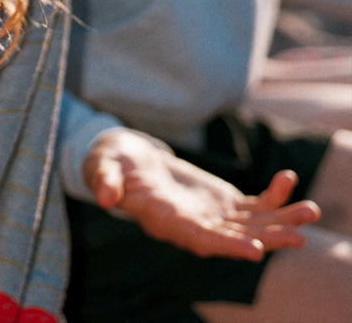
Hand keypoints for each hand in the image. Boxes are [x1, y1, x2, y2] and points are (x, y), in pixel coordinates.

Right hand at [83, 128, 320, 260]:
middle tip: (298, 237)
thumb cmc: (110, 165)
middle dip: (267, 238)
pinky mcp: (221, 201)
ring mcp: (211, 215)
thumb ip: (104, 180)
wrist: (125, 162)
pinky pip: (252, 204)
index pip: (198, 240)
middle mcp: (193, 226)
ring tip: (310, 211)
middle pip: (235, 238)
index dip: (225, 245)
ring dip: (281, 220)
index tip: (252, 250)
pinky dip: (272, 195)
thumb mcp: (102, 167)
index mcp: (166, 222)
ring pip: (252, 225)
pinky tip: (288, 180)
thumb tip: (101, 195)